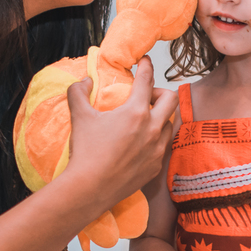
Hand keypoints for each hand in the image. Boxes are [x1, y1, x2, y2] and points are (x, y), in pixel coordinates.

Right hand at [63, 57, 176, 207]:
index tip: (145, 62)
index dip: (147, 66)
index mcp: (135, 112)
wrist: (90, 188)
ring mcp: (157, 149)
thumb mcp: (79, 117)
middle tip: (147, 95)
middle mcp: (152, 129)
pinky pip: (163, 147)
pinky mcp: (156, 167)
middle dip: (160, 92)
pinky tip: (143, 143)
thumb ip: (78, 92)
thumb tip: (84, 81)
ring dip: (161, 118)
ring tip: (146, 120)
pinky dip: (156, 140)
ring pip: (170, 124)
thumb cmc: (86, 152)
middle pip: (171, 99)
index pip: (147, 80)